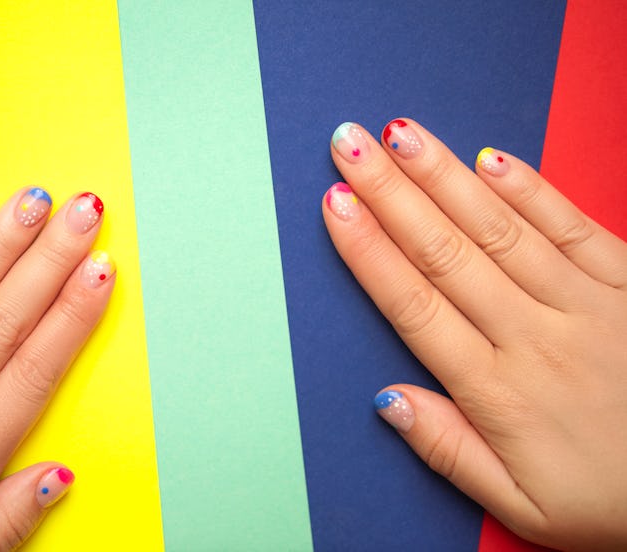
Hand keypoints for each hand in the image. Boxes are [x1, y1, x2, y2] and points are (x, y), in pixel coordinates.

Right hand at [325, 120, 626, 550]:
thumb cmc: (611, 499)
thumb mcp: (522, 505)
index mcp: (500, 391)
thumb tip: (387, 400)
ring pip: (499, 229)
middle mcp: (536, 336)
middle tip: (349, 145)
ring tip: (402, 136)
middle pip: (445, 252)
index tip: (336, 207)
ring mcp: (587, 304)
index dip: (370, 251)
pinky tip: (492, 157)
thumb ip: (449, 450)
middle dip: (390, 193)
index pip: (415, 306)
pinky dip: (531, 189)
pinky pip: (572, 227)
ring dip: (445, 177)